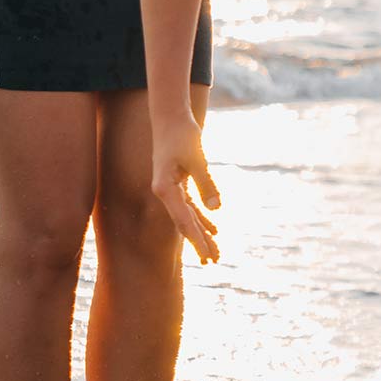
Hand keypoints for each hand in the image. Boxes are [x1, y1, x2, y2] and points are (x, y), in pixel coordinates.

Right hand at [150, 116, 221, 263]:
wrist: (170, 118)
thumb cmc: (182, 135)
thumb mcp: (198, 158)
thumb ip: (206, 183)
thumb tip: (216, 209)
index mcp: (164, 189)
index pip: (183, 220)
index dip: (197, 240)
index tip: (207, 256)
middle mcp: (164, 193)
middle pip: (184, 224)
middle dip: (200, 243)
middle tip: (213, 262)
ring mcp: (170, 189)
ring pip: (188, 217)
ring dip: (202, 234)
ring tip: (215, 254)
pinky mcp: (177, 184)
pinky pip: (190, 206)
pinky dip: (202, 218)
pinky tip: (214, 230)